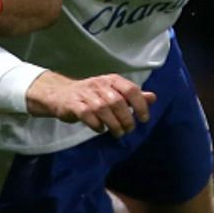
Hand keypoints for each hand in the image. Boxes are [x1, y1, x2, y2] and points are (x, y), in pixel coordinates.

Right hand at [25, 70, 155, 137]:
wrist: (60, 94)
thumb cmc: (91, 95)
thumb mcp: (113, 92)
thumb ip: (132, 96)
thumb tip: (153, 98)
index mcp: (111, 80)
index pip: (130, 89)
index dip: (140, 105)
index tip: (144, 119)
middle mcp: (99, 84)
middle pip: (117, 102)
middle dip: (126, 119)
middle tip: (128, 129)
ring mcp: (85, 94)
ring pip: (103, 109)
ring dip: (113, 124)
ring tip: (117, 133)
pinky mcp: (73, 104)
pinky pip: (87, 114)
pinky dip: (96, 125)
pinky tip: (100, 129)